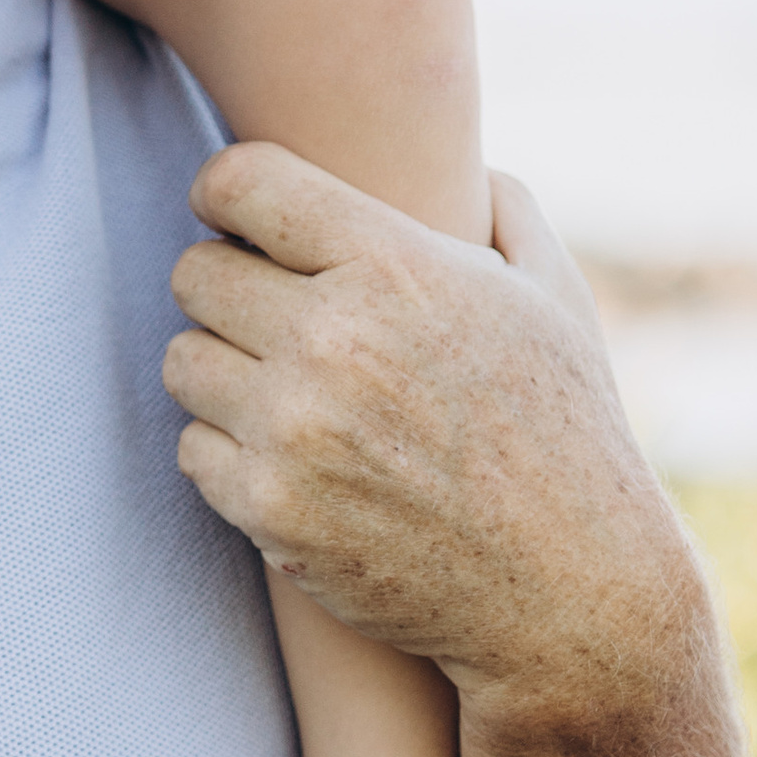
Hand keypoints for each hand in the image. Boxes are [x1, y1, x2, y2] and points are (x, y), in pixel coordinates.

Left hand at [162, 147, 695, 720]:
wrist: (574, 597)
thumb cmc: (568, 433)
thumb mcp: (556, 296)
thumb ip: (502, 207)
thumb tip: (457, 159)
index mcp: (395, 266)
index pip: (240, 182)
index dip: (224, 192)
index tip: (232, 216)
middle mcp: (334, 338)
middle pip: (193, 272)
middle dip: (225, 287)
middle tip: (267, 316)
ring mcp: (295, 428)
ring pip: (181, 359)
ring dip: (222, 371)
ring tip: (283, 390)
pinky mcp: (271, 509)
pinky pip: (192, 447)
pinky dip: (228, 452)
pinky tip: (286, 457)